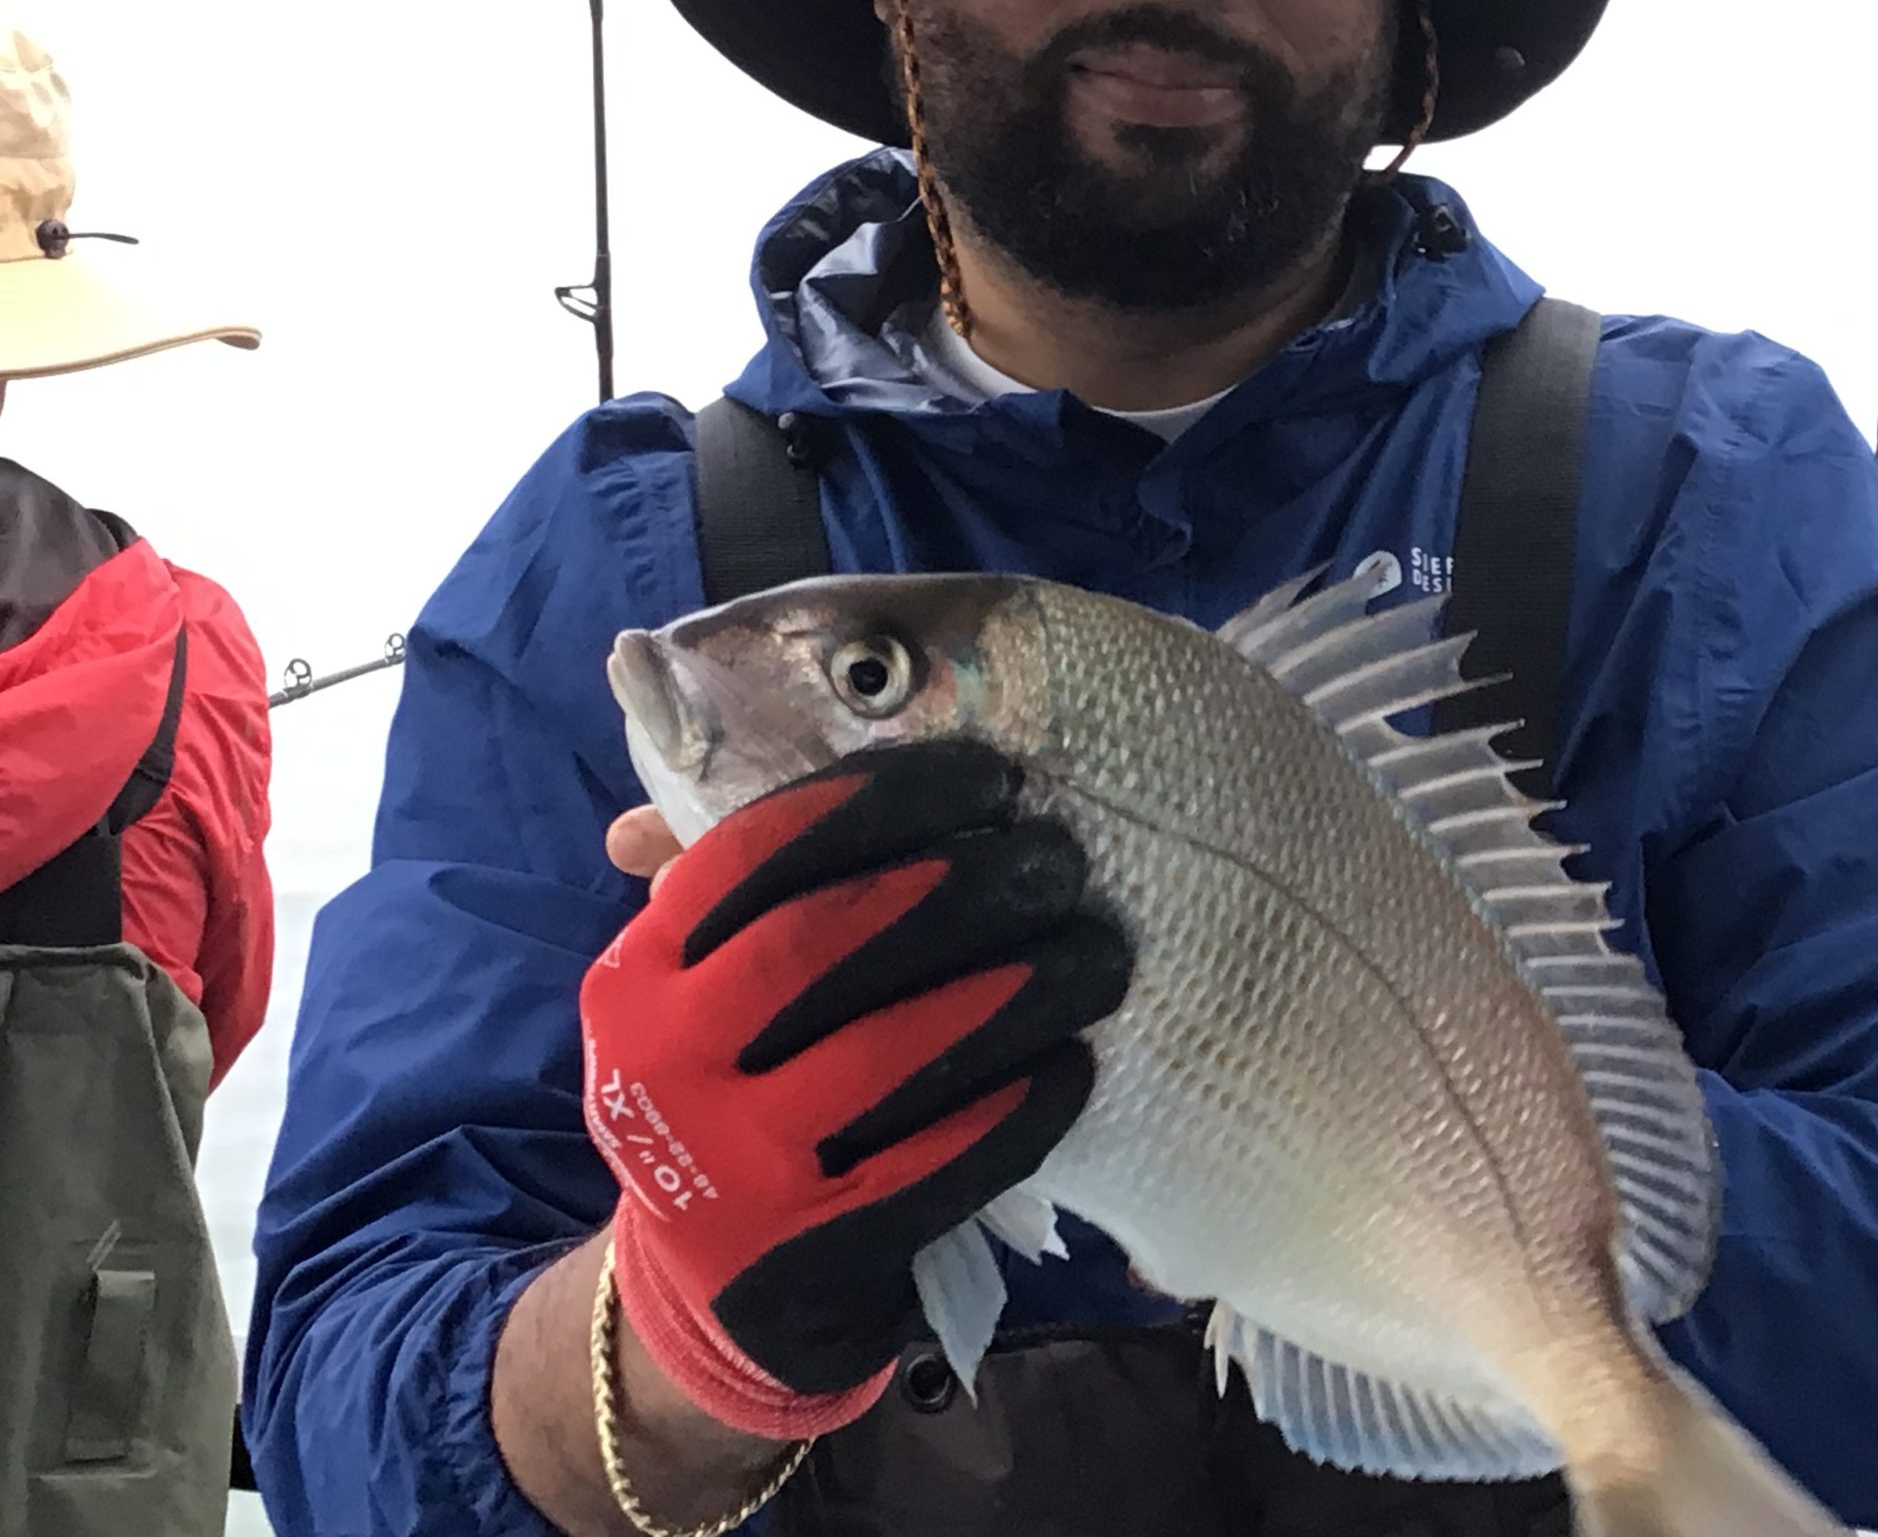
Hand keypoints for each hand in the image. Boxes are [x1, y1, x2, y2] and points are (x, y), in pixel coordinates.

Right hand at [580, 738, 1129, 1437]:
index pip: (753, 854)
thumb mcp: (709, 1000)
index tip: (989, 775)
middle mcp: (661, 1067)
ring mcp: (727, 1172)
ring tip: (1099, 955)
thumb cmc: (741, 1104)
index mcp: (636, 978)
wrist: (710, 1306)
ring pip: (893, 1055)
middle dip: (963, 888)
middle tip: (1061, 860)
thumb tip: (788, 713)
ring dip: (1017, 992)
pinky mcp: (805, 1260)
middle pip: (826, 945)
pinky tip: (1073, 1068)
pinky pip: (935, 1167)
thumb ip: (747, 884)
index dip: (880, 801)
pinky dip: (1014, 1111)